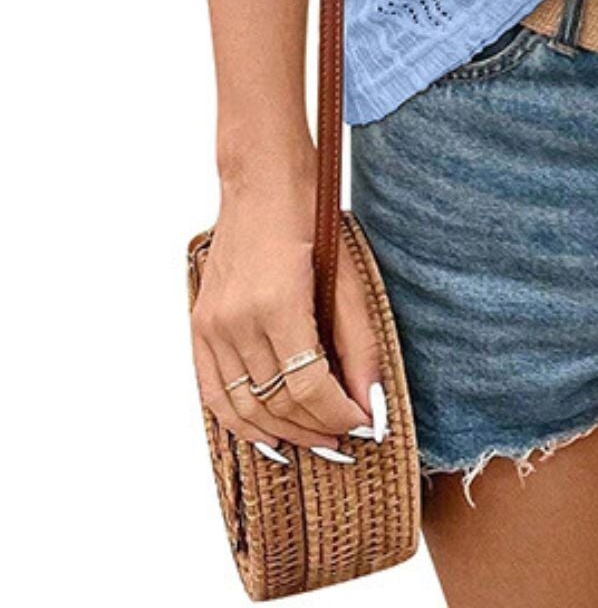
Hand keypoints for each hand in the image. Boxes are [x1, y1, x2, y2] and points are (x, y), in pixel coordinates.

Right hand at [191, 167, 388, 465]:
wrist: (260, 182)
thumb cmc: (308, 217)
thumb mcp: (347, 275)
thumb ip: (360, 342)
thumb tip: (370, 401)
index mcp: (277, 305)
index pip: (309, 387)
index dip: (339, 414)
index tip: (362, 424)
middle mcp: (237, 321)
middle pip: (277, 402)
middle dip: (316, 429)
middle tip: (345, 440)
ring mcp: (212, 326)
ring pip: (244, 406)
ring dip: (281, 433)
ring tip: (313, 442)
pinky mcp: (200, 326)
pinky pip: (213, 392)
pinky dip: (240, 421)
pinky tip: (266, 434)